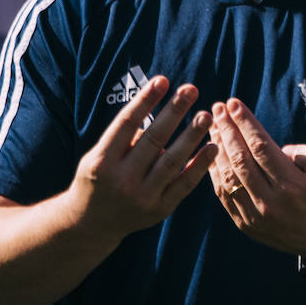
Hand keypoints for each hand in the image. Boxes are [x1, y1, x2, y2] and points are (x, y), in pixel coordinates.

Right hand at [70, 76, 215, 240]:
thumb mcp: (98, 155)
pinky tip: (214, 146)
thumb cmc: (98, 178)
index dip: (145, 100)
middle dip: (174, 112)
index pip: (126, 124)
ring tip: (206, 115)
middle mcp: (121, 180)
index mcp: (101, 161)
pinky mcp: (159, 210)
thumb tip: (158, 113)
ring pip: (172, 161)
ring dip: (192, 136)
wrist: (91, 224)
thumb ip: (125, 136)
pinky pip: (184, 184)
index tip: (162, 80)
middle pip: (153, 140)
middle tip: (191, 89)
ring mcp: (142, 197)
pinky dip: (200, 165)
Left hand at [207, 98, 305, 256]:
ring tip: (212, 126)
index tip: (233, 104)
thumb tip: (283, 149)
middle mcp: (271, 202)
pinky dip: (215, 173)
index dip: (245, 123)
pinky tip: (212, 154)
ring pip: (228, 177)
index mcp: (293, 185)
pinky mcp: (247, 225)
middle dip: (227, 130)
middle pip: (240, 159)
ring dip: (217, 149)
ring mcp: (256, 216)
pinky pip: (224, 196)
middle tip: (217, 108)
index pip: (261, 147)